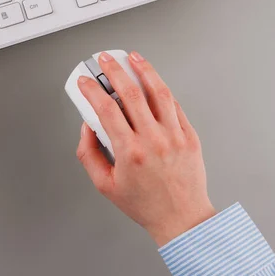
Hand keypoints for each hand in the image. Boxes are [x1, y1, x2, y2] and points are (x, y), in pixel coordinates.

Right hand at [76, 52, 215, 246]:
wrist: (182, 217)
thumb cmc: (144, 204)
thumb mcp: (104, 184)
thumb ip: (89, 153)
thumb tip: (87, 127)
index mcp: (130, 151)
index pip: (106, 110)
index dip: (92, 91)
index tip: (84, 82)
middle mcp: (154, 139)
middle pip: (131, 93)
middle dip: (114, 71)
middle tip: (105, 59)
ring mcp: (175, 135)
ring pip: (158, 92)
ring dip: (144, 70)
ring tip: (133, 57)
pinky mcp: (189, 135)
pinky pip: (174, 105)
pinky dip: (162, 89)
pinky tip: (153, 80)